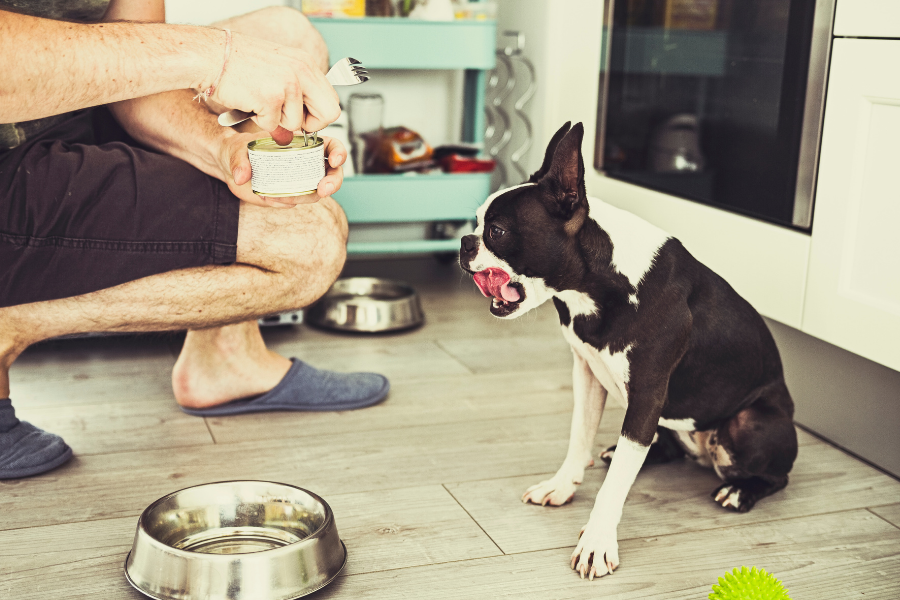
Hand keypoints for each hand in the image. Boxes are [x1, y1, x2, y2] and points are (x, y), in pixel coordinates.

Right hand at [210, 32, 340, 137]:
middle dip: (309, 125)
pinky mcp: (271, 97)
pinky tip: (249, 102)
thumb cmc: (236, 62)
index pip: (331, 100)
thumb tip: (297, 131)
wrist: (207, 56)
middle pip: (329, 113)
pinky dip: (258, 120)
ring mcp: (288, 83)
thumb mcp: (276, 70)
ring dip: (276, 121)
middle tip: (287, 119)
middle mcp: (301, 71)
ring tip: (258, 102)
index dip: (318, 115)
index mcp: (305, 63)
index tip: (302, 116)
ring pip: (296, 123)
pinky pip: (272, 125)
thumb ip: (294, 95)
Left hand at [220, 132, 345, 207]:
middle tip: (322, 190)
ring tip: (281, 195)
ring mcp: (298, 180)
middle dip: (333, 182)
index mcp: (301, 143)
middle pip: (332, 173)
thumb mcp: (235, 149)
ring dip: (305, 197)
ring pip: (315, 191)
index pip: (330, 146)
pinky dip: (284, 201)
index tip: (334, 160)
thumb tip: (242, 176)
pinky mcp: (289, 194)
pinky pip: (295, 201)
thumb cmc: (237, 149)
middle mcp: (304, 162)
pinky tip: (267, 196)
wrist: (227, 165)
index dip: (338, 153)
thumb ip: (239, 160)